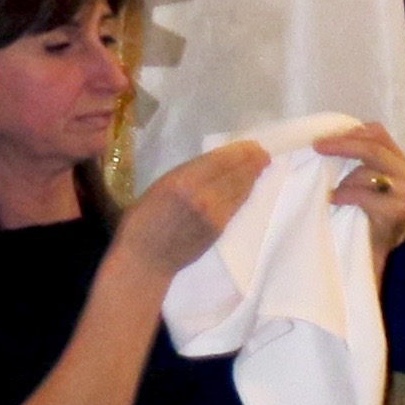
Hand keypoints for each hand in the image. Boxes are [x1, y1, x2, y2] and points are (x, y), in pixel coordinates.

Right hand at [111, 141, 268, 278]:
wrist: (146, 260)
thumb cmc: (141, 222)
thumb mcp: (157, 189)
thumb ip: (184, 177)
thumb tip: (210, 166)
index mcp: (180, 181)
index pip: (218, 161)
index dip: (238, 152)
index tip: (251, 144)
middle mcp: (201, 195)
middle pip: (233, 173)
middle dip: (251, 161)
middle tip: (263, 152)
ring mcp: (213, 214)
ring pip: (238, 189)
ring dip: (252, 175)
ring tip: (262, 164)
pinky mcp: (219, 229)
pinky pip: (236, 205)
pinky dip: (245, 192)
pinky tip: (250, 186)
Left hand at [316, 121, 404, 260]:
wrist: (370, 257)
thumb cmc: (361, 218)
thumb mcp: (360, 184)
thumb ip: (355, 162)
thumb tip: (328, 140)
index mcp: (398, 163)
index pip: (379, 134)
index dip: (352, 131)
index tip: (325, 136)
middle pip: (374, 147)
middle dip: (343, 144)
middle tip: (317, 147)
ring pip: (369, 170)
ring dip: (345, 178)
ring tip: (333, 191)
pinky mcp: (396, 212)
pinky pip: (366, 194)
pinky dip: (346, 194)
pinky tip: (334, 200)